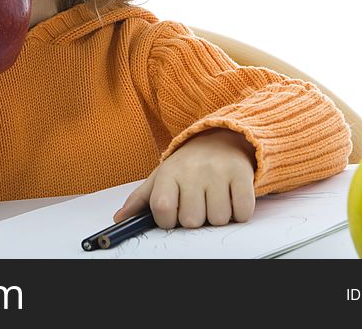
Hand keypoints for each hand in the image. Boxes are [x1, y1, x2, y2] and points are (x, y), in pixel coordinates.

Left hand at [113, 128, 256, 228]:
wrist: (221, 139)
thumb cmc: (188, 165)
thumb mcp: (161, 176)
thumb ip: (140, 199)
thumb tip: (119, 219)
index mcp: (169, 172)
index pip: (162, 209)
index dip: (167, 221)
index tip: (172, 216)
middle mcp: (193, 170)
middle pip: (191, 220)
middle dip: (195, 219)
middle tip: (197, 203)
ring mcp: (218, 172)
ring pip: (218, 219)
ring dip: (218, 216)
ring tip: (214, 199)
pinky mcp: (242, 175)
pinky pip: (242, 212)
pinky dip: (239, 213)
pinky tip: (231, 199)